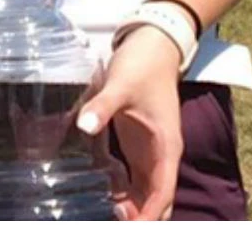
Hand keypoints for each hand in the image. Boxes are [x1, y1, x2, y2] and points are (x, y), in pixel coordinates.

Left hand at [77, 27, 183, 220]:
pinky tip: (105, 202)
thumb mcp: (122, 84)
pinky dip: (124, 195)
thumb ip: (103, 106)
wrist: (154, 44)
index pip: (163, 193)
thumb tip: (84, 126)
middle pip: (157, 200)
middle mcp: (162, 155)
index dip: (150, 215)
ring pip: (146, 194)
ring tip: (103, 217)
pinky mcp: (138, 146)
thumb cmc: (143, 65)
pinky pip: (135, 181)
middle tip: (111, 223)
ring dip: (131, 210)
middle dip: (142, 217)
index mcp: (166, 146)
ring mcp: (151, 152)